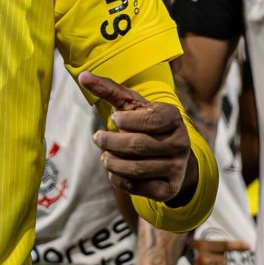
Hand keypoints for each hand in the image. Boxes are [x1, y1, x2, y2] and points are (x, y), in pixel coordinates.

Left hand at [79, 72, 192, 202]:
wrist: (171, 159)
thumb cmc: (146, 125)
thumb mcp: (132, 106)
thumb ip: (110, 90)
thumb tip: (83, 75)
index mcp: (173, 117)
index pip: (149, 118)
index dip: (126, 120)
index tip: (114, 119)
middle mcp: (180, 142)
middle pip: (137, 145)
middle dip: (110, 142)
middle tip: (98, 139)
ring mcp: (177, 167)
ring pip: (135, 168)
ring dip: (111, 163)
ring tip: (105, 156)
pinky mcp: (170, 189)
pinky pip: (138, 187)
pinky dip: (119, 179)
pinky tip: (115, 171)